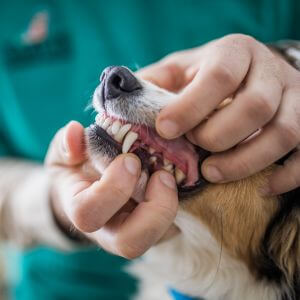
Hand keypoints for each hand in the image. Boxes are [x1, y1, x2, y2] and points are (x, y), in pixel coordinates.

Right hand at [46, 121, 177, 257]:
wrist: (91, 190)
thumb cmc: (79, 171)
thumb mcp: (65, 154)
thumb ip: (66, 144)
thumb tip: (75, 132)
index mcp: (83, 210)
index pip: (89, 214)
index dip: (112, 189)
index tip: (130, 160)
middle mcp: (109, 230)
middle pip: (130, 244)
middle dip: (152, 209)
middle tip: (162, 175)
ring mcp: (135, 232)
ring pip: (158, 238)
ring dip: (170, 206)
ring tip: (171, 176)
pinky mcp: (157, 228)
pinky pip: (174, 226)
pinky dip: (183, 203)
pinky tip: (180, 178)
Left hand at [139, 34, 299, 194]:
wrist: (253, 72)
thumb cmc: (208, 76)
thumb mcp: (180, 70)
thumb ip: (153, 83)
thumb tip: (119, 102)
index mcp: (235, 53)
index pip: (220, 76)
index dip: (192, 105)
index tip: (165, 129)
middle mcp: (270, 72)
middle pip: (255, 106)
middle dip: (219, 135)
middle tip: (196, 150)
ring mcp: (295, 98)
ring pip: (284, 132)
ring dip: (246, 160)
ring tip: (214, 173)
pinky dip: (286, 176)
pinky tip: (260, 186)